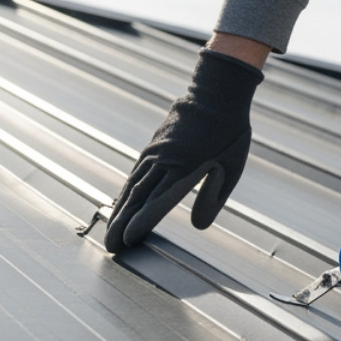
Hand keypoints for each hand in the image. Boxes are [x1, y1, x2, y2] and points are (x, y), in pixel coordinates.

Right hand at [103, 49, 263, 251]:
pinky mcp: (153, 146)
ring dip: (119, 209)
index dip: (140, 222)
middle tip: (110, 246)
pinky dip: (126, 190)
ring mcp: (155, 152)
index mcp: (185, 169)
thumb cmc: (229, 134)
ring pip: (132, 185)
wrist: (217, 94)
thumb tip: (199, 226)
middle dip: (121, 223)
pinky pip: (136, 172)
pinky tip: (121, 201)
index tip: (128, 240)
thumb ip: (213, 198)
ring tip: (110, 230)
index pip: (157, 202)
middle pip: (137, 197)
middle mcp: (164, 161)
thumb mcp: (231, 168)